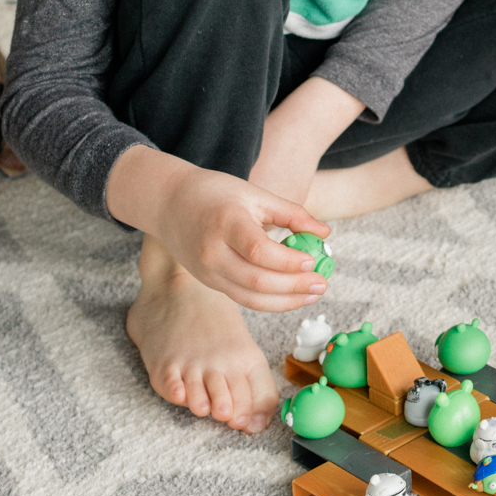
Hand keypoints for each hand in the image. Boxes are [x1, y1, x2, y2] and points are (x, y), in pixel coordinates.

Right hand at [108, 145, 330, 311]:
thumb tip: (325, 233)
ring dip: (286, 301)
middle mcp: (212, 252)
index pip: (258, 250)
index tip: (313, 260)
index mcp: (226, 223)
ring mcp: (207, 271)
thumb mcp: (256, 194)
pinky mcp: (209, 282)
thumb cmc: (217, 193)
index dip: (288, 261)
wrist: (170, 203)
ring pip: (250, 298)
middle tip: (323, 284)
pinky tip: (293, 296)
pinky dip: (270, 301)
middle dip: (294, 287)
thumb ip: (292, 214)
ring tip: (313, 294)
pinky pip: (243, 298)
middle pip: (256, 280)